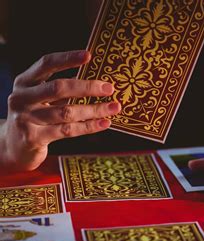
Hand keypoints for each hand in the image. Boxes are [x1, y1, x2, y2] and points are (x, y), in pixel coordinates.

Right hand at [1, 50, 120, 170]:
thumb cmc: (36, 118)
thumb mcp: (42, 99)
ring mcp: (26, 118)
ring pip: (66, 112)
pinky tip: (104, 123)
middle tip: (109, 88)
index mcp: (25, 82)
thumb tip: (99, 83)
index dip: (67, 59)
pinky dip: (89, 126)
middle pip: (58, 88)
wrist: (14, 147)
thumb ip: (62, 90)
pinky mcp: (33, 138)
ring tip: (114, 107)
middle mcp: (22, 97)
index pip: (46, 64)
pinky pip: (67, 130)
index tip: (89, 55)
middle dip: (87, 87)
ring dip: (94, 110)